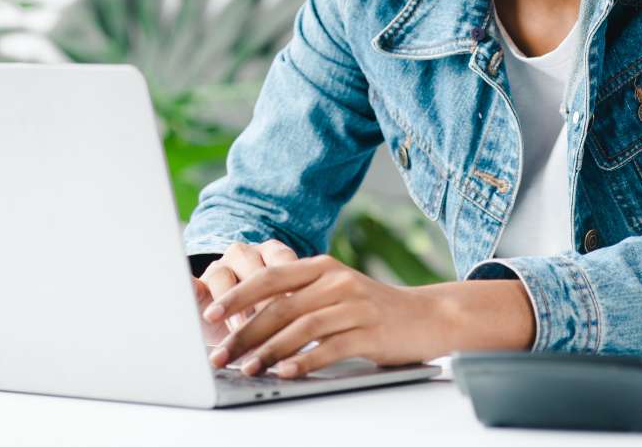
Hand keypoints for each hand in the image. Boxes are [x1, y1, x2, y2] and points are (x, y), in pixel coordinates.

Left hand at [202, 253, 534, 377]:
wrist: (431, 317)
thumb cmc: (373, 309)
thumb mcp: (335, 292)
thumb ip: (298, 298)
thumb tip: (247, 320)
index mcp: (321, 267)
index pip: (269, 277)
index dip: (237, 295)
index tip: (210, 314)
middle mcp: (336, 281)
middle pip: (279, 305)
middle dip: (244, 332)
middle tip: (220, 354)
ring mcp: (354, 306)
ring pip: (300, 328)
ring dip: (268, 350)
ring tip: (246, 368)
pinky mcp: (370, 332)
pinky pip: (330, 348)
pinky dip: (304, 362)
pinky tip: (285, 372)